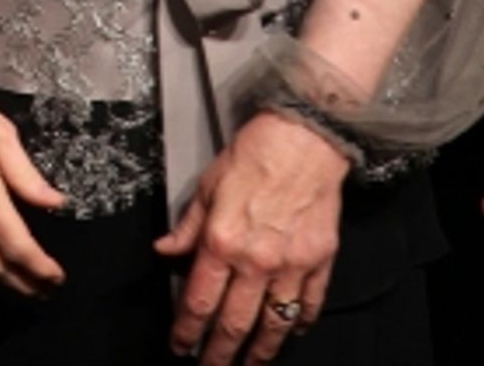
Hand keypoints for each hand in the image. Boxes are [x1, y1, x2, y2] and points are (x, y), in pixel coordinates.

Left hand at [155, 112, 346, 362]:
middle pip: (234, 324)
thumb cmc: (253, 155)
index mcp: (222, 242)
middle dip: (219, 354)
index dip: (186, 331)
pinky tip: (289, 332)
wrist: (303, 139)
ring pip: (272, 326)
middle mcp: (255, 262)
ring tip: (250, 364)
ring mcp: (291, 267)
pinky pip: (308, 306)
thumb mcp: (207, 186)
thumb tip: (164, 251)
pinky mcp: (319, 263)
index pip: (198, 301)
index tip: (180, 346)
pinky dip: (298, 324)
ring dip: (259, 352)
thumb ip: (187, 226)